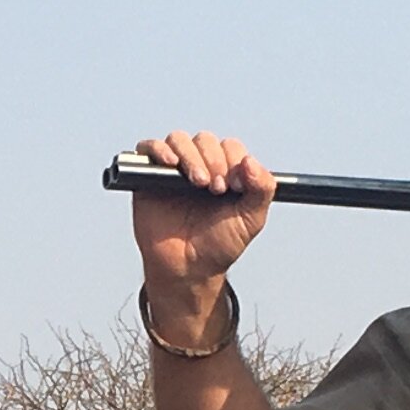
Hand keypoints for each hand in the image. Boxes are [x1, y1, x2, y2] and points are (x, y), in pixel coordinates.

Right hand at [127, 130, 274, 303]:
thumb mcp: (251, 219)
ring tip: (197, 182)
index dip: (234, 160)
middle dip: (213, 160)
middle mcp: (198, 165)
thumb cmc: (218, 245)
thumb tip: (251, 161)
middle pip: (205, 140)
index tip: (235, 187)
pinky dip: (158, 150)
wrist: (188, 269)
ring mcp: (172, 170)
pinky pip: (148, 149)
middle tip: (217, 189)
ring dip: (191, 156)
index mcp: (224, 171)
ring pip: (178, 140)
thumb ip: (262, 190)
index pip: (230, 147)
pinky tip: (170, 164)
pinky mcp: (147, 176)